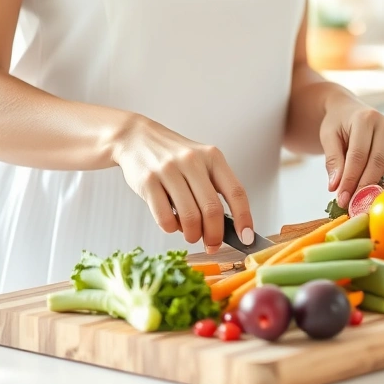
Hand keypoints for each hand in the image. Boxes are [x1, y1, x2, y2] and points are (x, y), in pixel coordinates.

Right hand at [112, 115, 253, 253]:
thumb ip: (213, 188)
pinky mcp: (148, 181)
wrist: (137, 138)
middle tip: (212, 245)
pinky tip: (171, 222)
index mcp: (212, 157)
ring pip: (189, 217)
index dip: (244, 219)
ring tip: (190, 235)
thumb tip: (227, 228)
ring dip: (192, 235)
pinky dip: (171, 229)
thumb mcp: (200, 162)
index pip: (236, 192)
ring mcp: (168, 170)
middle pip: (212, 209)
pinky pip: (164, 218)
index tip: (246, 238)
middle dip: (215, 235)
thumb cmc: (173, 156)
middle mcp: (192, 161)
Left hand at [320, 101, 383, 207]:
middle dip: (363, 188)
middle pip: (377, 164)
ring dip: (376, 188)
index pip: (358, 155)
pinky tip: (375, 189)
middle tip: (352, 205)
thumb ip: (333, 162)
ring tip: (361, 201)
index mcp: (365, 118)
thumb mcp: (328, 138)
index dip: (350, 180)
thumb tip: (336, 188)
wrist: (351, 112)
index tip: (342, 199)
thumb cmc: (338, 125)